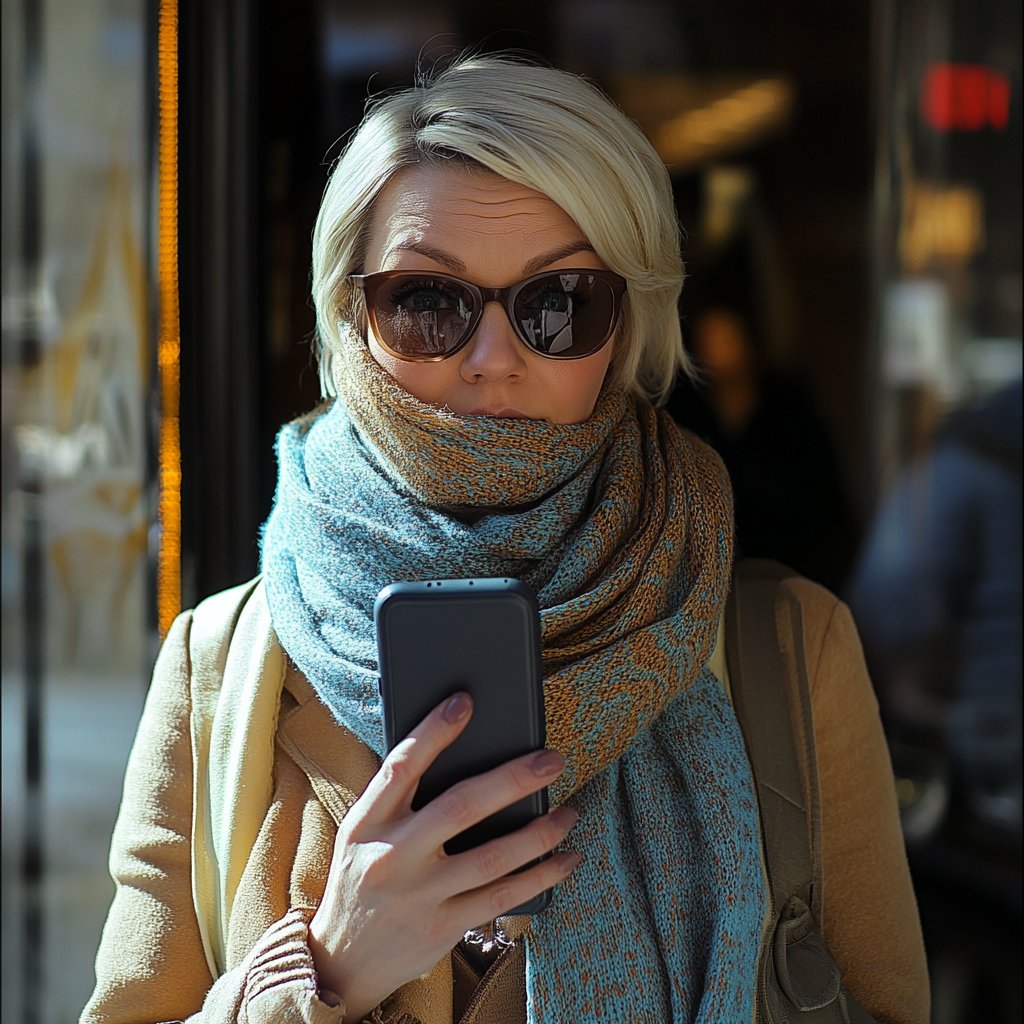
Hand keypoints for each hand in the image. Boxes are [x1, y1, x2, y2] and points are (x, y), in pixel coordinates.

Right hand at [308, 692, 578, 1020]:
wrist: (341, 960)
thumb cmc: (362, 878)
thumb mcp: (361, 832)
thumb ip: (398, 798)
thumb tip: (455, 749)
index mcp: (367, 821)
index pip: (401, 767)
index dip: (433, 732)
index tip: (465, 702)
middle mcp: (392, 856)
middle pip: (461, 807)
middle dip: (513, 779)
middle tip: (551, 759)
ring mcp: (419, 895)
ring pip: (493, 856)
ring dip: (540, 831)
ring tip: (569, 811)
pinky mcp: (442, 928)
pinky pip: (503, 897)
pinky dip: (541, 875)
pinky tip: (565, 857)